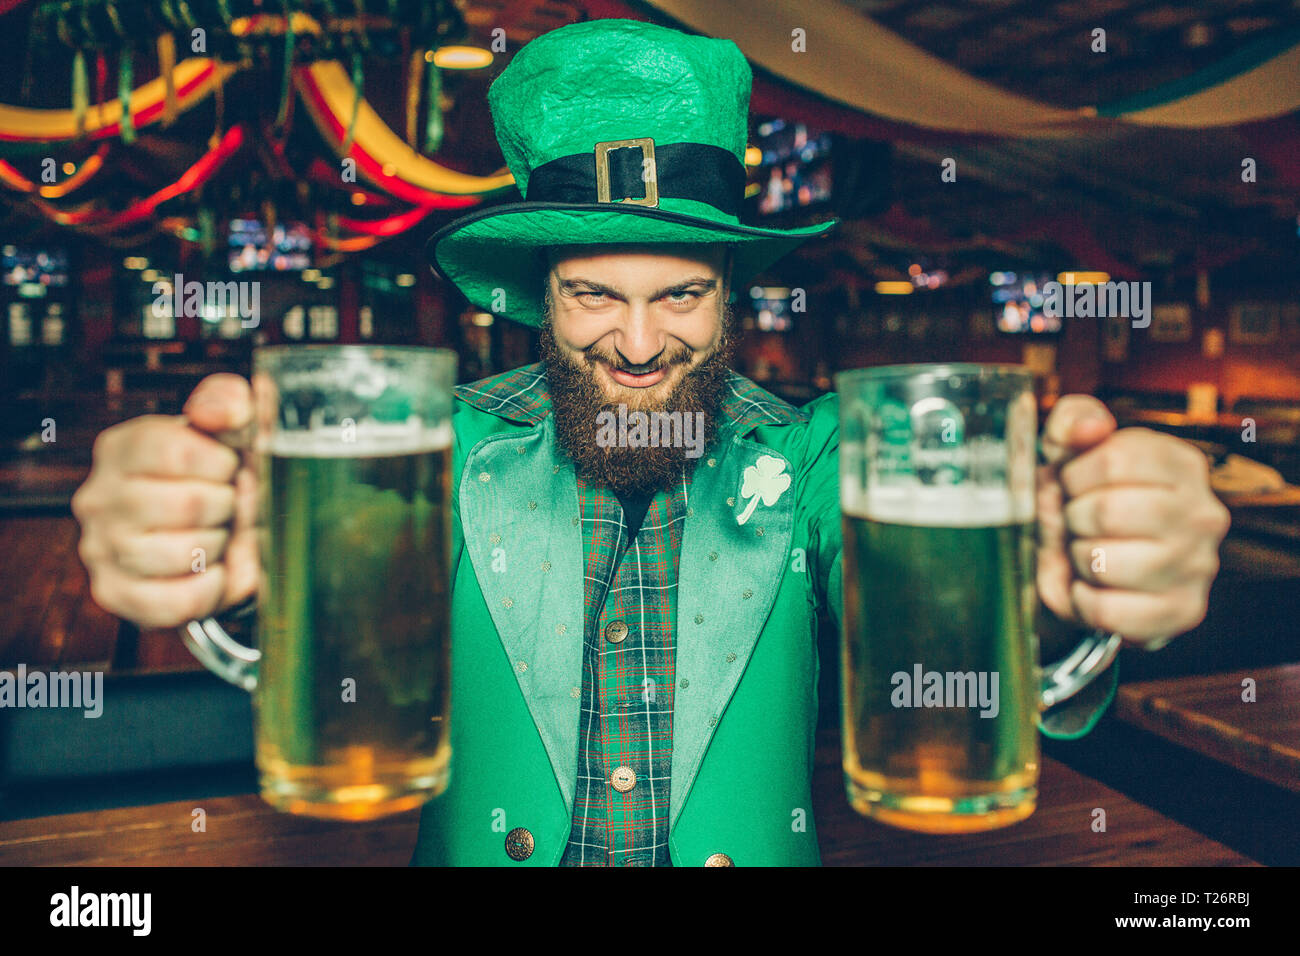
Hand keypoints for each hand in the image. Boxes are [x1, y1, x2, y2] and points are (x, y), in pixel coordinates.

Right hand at [72, 374, 258, 627]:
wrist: (206, 533)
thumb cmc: (213, 477)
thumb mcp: (226, 430)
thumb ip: (230, 404)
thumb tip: (232, 408)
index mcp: (121, 449)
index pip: (175, 449)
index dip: (221, 462)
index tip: (229, 467)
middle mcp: (100, 497)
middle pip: (188, 504)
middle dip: (227, 506)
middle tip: (228, 505)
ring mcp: (101, 548)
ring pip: (185, 553)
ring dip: (220, 545)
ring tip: (217, 534)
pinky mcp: (116, 594)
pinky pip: (178, 600)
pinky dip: (210, 588)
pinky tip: (212, 571)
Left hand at [1036, 395, 1230, 647]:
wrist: (1094, 569)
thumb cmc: (1086, 503)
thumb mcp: (1071, 452)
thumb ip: (1073, 421)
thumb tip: (1090, 427)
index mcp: (1181, 464)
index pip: (1113, 460)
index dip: (1074, 476)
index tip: (1073, 485)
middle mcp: (1202, 513)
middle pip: (1107, 511)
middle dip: (1071, 518)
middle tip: (1075, 523)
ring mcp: (1198, 566)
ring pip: (1103, 562)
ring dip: (1077, 559)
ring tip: (1087, 553)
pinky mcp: (1183, 612)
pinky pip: (1106, 609)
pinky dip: (1082, 601)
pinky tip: (1091, 587)